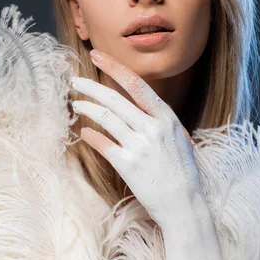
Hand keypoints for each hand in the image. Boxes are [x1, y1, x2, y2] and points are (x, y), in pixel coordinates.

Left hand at [70, 49, 203, 230]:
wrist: (184, 204)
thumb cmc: (181, 170)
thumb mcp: (177, 137)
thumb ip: (157, 119)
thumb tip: (135, 103)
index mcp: (167, 117)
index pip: (136, 84)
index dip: (113, 67)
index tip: (96, 56)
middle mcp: (153, 129)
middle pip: (114, 99)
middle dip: (90, 86)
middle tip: (74, 80)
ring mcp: (140, 147)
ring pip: (105, 118)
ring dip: (87, 108)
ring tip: (76, 104)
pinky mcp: (128, 166)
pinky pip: (103, 145)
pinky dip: (91, 136)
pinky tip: (83, 133)